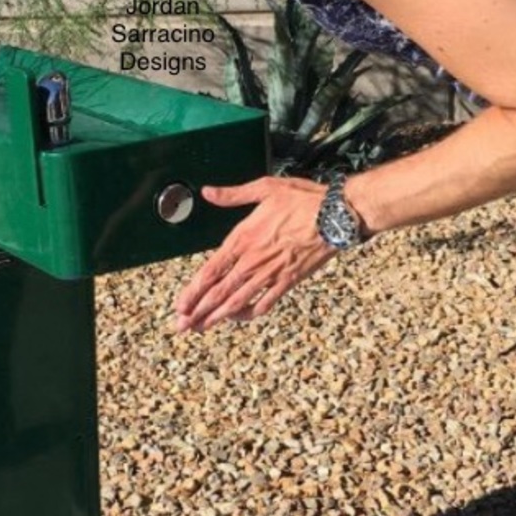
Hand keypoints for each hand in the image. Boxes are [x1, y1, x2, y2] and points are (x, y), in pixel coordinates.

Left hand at [175, 177, 339, 333]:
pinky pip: (264, 303)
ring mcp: (271, 274)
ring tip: (200, 328)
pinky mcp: (288, 281)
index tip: (179, 304)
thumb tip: (208, 192)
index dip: (193, 290)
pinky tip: (237, 317)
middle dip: (197, 310)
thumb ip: (233, 194)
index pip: (211, 270)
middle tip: (181, 326)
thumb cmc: (303, 199)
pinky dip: (248, 313)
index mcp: (244, 238)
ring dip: (216, 317)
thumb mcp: (265, 188)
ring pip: (237, 302)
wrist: (336, 216)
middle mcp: (253, 260)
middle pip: (219, 292)